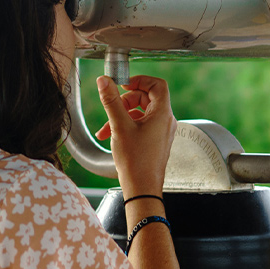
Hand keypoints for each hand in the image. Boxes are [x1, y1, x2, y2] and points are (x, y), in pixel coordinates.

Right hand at [95, 75, 176, 193]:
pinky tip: (110, 136)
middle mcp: (165, 121)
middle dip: (124, 101)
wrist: (142, 188)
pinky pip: (141, 125)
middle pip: (146, 98)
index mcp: (162, 114)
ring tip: (105, 128)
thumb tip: (104, 81)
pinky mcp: (155, 141)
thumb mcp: (119, 126)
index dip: (139, 80)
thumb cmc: (135, 160)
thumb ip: (111, 101)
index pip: (157, 85)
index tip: (122, 84)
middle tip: (110, 108)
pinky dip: (126, 126)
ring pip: (141, 113)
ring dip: (121, 115)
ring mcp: (161, 131)